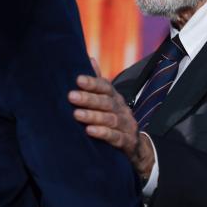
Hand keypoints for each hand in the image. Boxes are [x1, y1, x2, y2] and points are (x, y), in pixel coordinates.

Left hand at [69, 58, 154, 179]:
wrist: (136, 147)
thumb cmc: (114, 119)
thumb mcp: (107, 101)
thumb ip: (98, 83)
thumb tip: (89, 59)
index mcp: (115, 98)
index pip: (105, 87)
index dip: (93, 83)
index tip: (77, 79)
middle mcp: (122, 110)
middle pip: (107, 102)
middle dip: (89, 99)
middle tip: (71, 96)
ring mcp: (126, 126)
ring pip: (110, 119)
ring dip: (93, 116)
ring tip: (76, 114)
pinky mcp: (127, 142)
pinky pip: (116, 137)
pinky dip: (103, 134)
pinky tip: (90, 131)